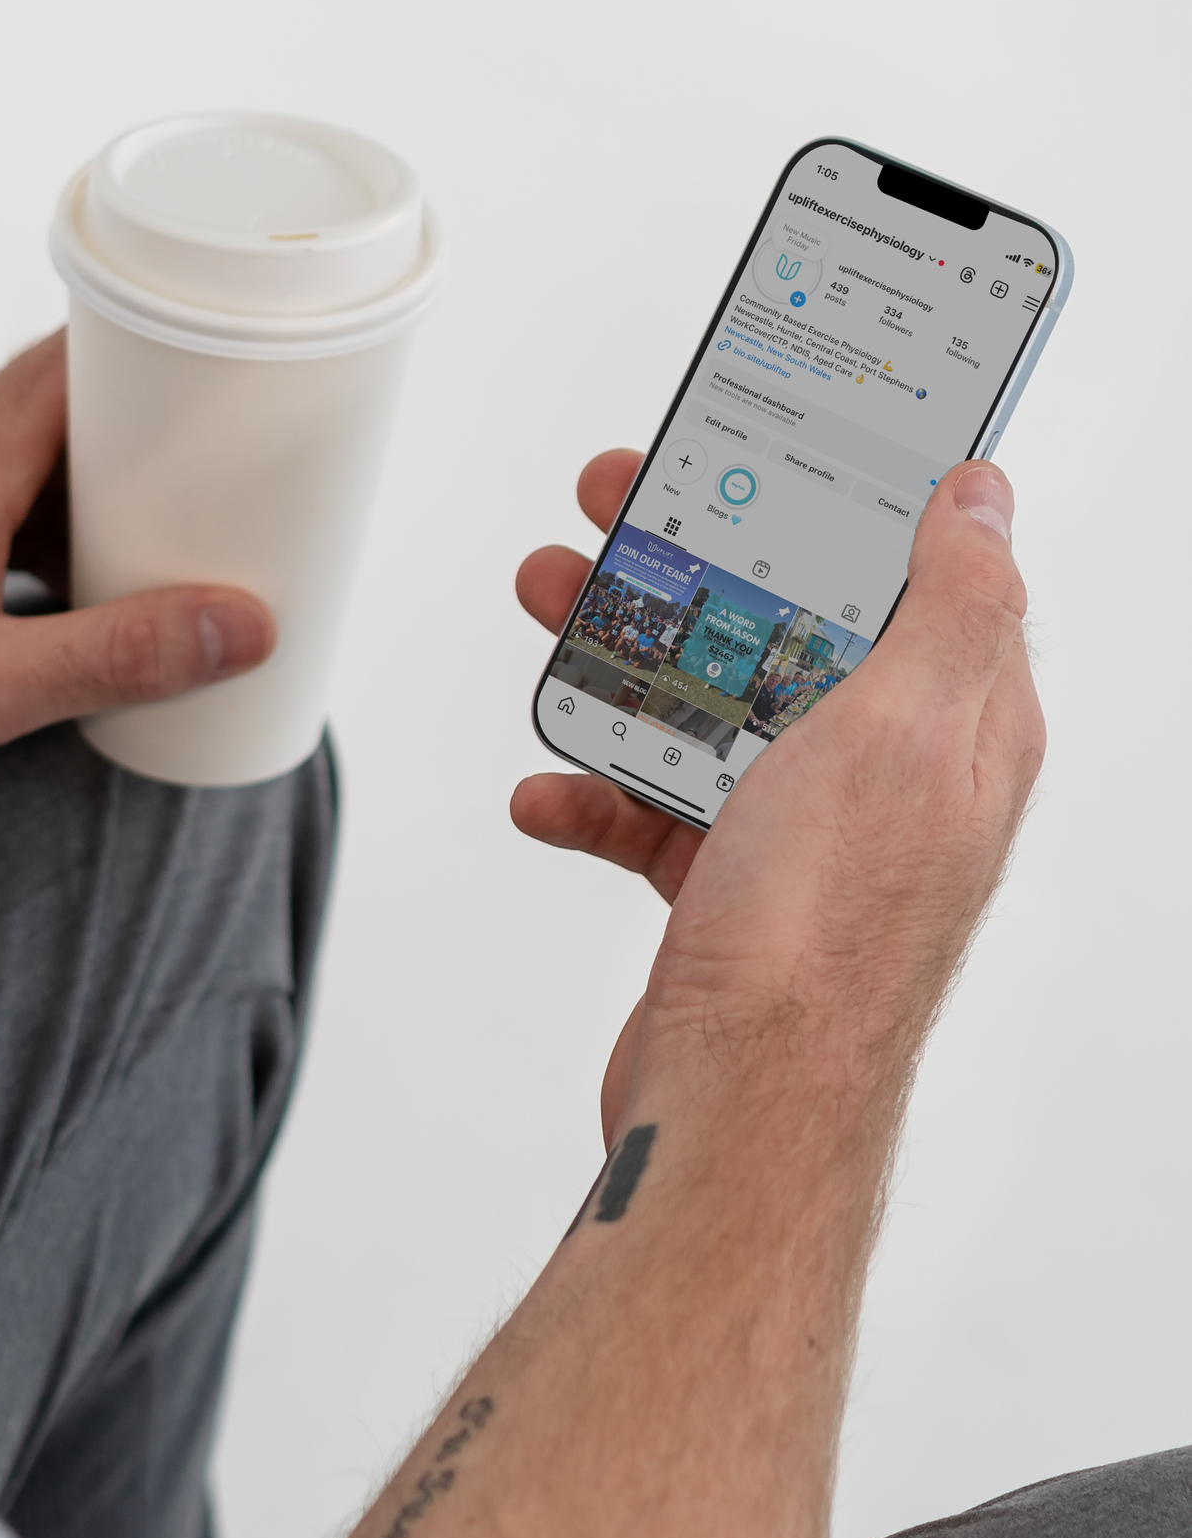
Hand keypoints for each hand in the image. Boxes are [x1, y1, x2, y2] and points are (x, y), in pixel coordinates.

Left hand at [0, 336, 273, 851]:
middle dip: (141, 440)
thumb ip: (115, 655)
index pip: (74, 360)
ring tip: (159, 551)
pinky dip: (20, 535)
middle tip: (230, 481)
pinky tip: (50, 602)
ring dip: (78, 499)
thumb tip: (241, 623)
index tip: (239, 372)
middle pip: (50, 411)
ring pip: (4, 468)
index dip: (161, 355)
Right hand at [512, 447, 1042, 1145]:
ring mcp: (807, 833)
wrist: (739, 1100)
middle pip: (787, 625)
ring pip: (708, 705)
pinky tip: (555, 786)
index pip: (912, 571)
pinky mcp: (732, 889)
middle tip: (616, 509)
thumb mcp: (908, 730)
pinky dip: (595, 791)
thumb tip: (982, 499)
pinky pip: (653, 809)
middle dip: (693, 563)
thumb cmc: (828, 934)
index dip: (841, 495)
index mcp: (957, 722)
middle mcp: (889, 774)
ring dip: (624, 659)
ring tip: (554, 612)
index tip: (768, 438)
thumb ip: (954, 604)